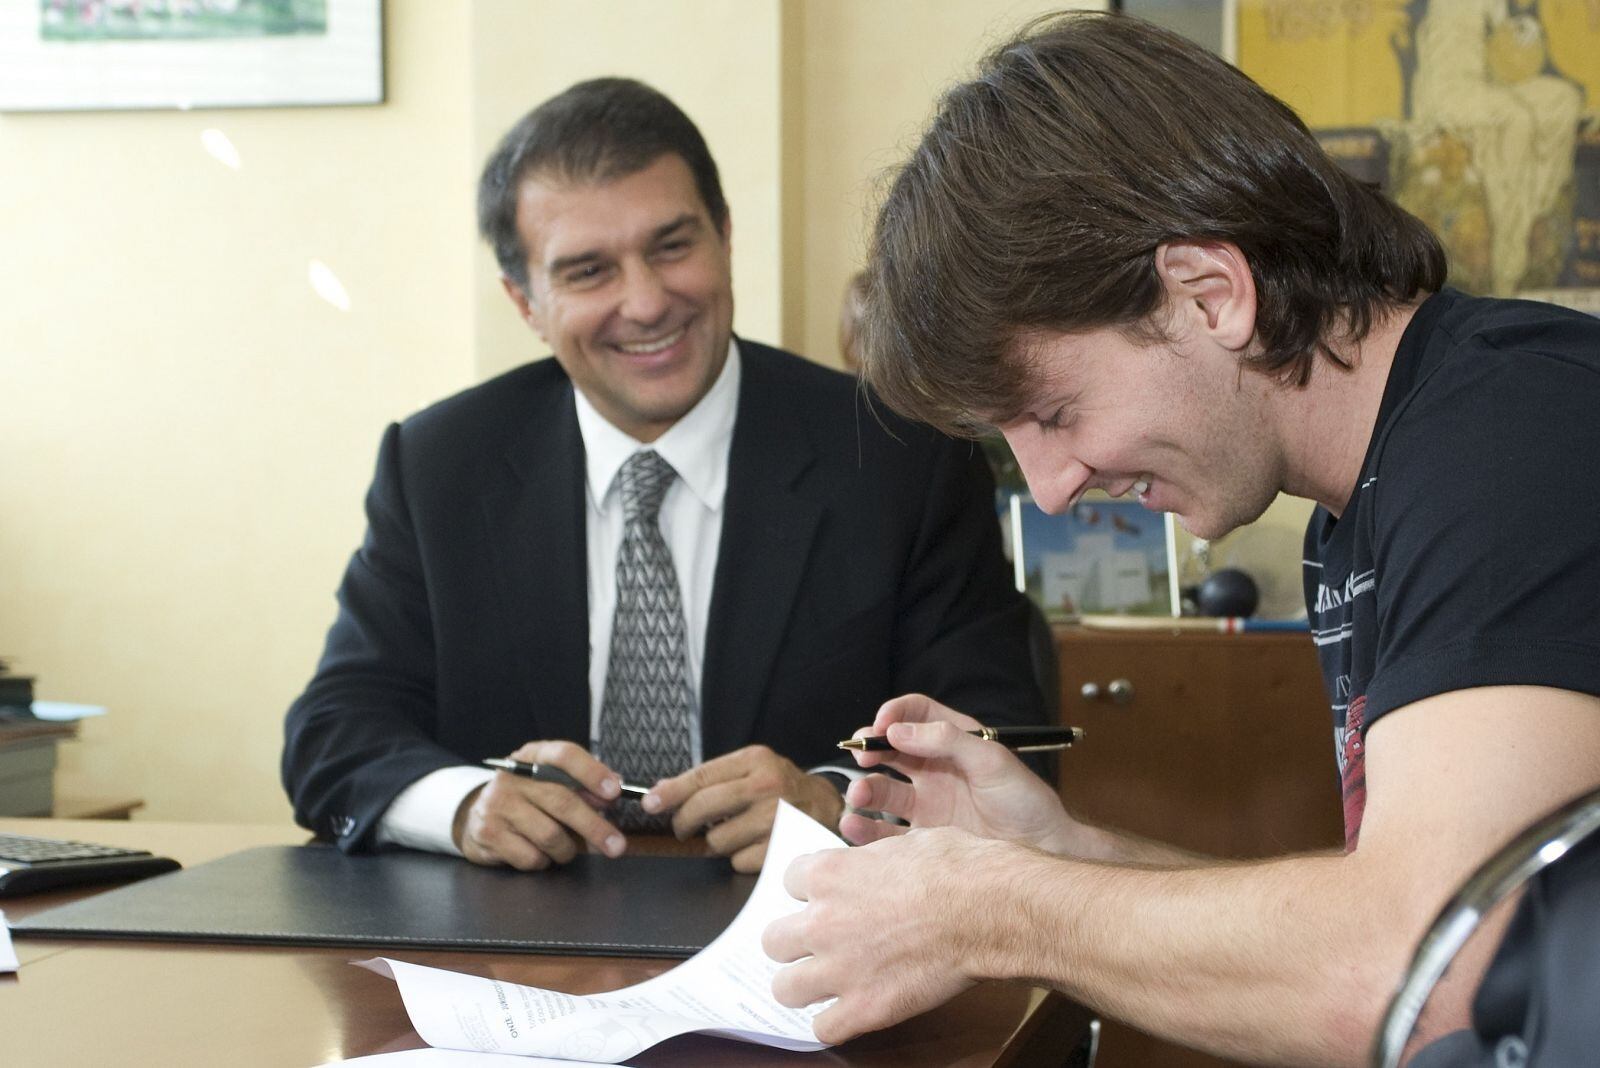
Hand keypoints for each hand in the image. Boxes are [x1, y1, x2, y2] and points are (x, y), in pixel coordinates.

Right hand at [453, 740, 628, 868]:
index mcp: (533, 755)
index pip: (565, 755)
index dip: (593, 772)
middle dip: (595, 827)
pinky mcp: (489, 834)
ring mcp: (497, 805)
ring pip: (550, 835)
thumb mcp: (553, 781)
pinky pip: (531, 857)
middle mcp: (512, 777)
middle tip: (616, 846)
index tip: (615, 791)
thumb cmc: (528, 797)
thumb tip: (614, 792)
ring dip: (568, 849)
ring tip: (566, 848)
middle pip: (562, 801)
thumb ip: (583, 784)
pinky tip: (540, 853)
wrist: (477, 814)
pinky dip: (545, 861)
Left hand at [644, 745, 845, 872]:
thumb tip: (659, 793)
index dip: (670, 792)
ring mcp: (777, 817)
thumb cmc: (781, 789)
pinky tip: (753, 845)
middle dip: (684, 822)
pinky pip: (738, 861)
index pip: (701, 776)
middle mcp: (768, 785)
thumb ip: (710, 779)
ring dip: (718, 842)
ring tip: (734, 833)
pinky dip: (739, 858)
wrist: (829, 807)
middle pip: (703, 807)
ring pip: (717, 839)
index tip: (649, 804)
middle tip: (683, 828)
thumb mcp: (751, 770)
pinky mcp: (783, 847)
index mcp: (755, 760)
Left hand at [764, 827, 1013, 1043]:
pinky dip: (834, 1023)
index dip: (811, 892)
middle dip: (794, 942)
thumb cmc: (959, 869)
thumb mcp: (904, 844)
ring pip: (785, 988)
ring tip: (822, 984)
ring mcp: (840, 968)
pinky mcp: (864, 1007)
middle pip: (774, 939)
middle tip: (818, 944)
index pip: (789, 882)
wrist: (989, 908)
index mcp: (830, 874)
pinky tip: (849, 1013)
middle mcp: (823, 921)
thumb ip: (870, 864)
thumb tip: (868, 870)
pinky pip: (823, 1028)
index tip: (826, 899)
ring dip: (802, 985)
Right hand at [842, 694, 1072, 851]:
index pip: (916, 714)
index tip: (881, 724)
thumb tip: (899, 730)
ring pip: (882, 789)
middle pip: (890, 750)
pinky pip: (886, 830)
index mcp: (954, 741)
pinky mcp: (923, 837)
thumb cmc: (1026, 801)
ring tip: (859, 796)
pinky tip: (855, 825)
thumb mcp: (992, 760)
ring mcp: (927, 803)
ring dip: (864, 788)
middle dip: (870, 749)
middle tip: (861, 755)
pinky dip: (865, 827)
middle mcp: (935, 768)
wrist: (1042, 850)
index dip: (895, 713)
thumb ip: (947, 740)